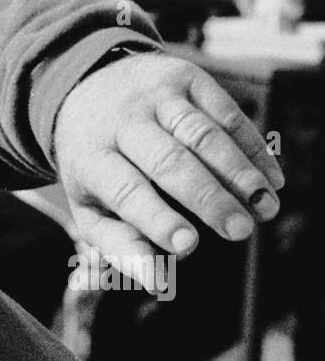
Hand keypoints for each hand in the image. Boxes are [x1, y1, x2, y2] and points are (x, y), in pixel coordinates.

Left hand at [52, 52, 283, 280]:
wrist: (88, 89)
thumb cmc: (94, 167)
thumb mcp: (89, 207)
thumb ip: (120, 245)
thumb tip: (157, 283)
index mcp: (91, 158)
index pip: (126, 190)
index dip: (156, 218)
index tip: (187, 245)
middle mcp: (122, 122)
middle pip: (170, 162)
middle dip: (208, 199)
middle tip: (240, 232)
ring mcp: (156, 96)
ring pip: (203, 134)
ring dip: (240, 172)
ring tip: (266, 208)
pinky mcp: (186, 78)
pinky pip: (226, 113)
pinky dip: (252, 147)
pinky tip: (272, 180)